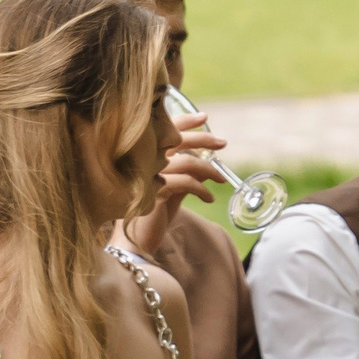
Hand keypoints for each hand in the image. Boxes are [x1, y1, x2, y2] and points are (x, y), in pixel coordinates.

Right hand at [123, 112, 223, 260]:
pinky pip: (186, 183)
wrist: (135, 241)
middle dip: (203, 139)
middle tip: (222, 142)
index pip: (163, 129)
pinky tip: (209, 198)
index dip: (184, 121)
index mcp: (143, 155)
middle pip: (176, 139)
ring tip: (221, 179)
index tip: (204, 117)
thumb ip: (183, 171)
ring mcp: (145, 174)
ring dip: (209, 169)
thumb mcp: (170, 187)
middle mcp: (141, 159)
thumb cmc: (153, 213)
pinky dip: (202, 189)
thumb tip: (205, 160)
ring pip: (186, 161)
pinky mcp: (153, 191)